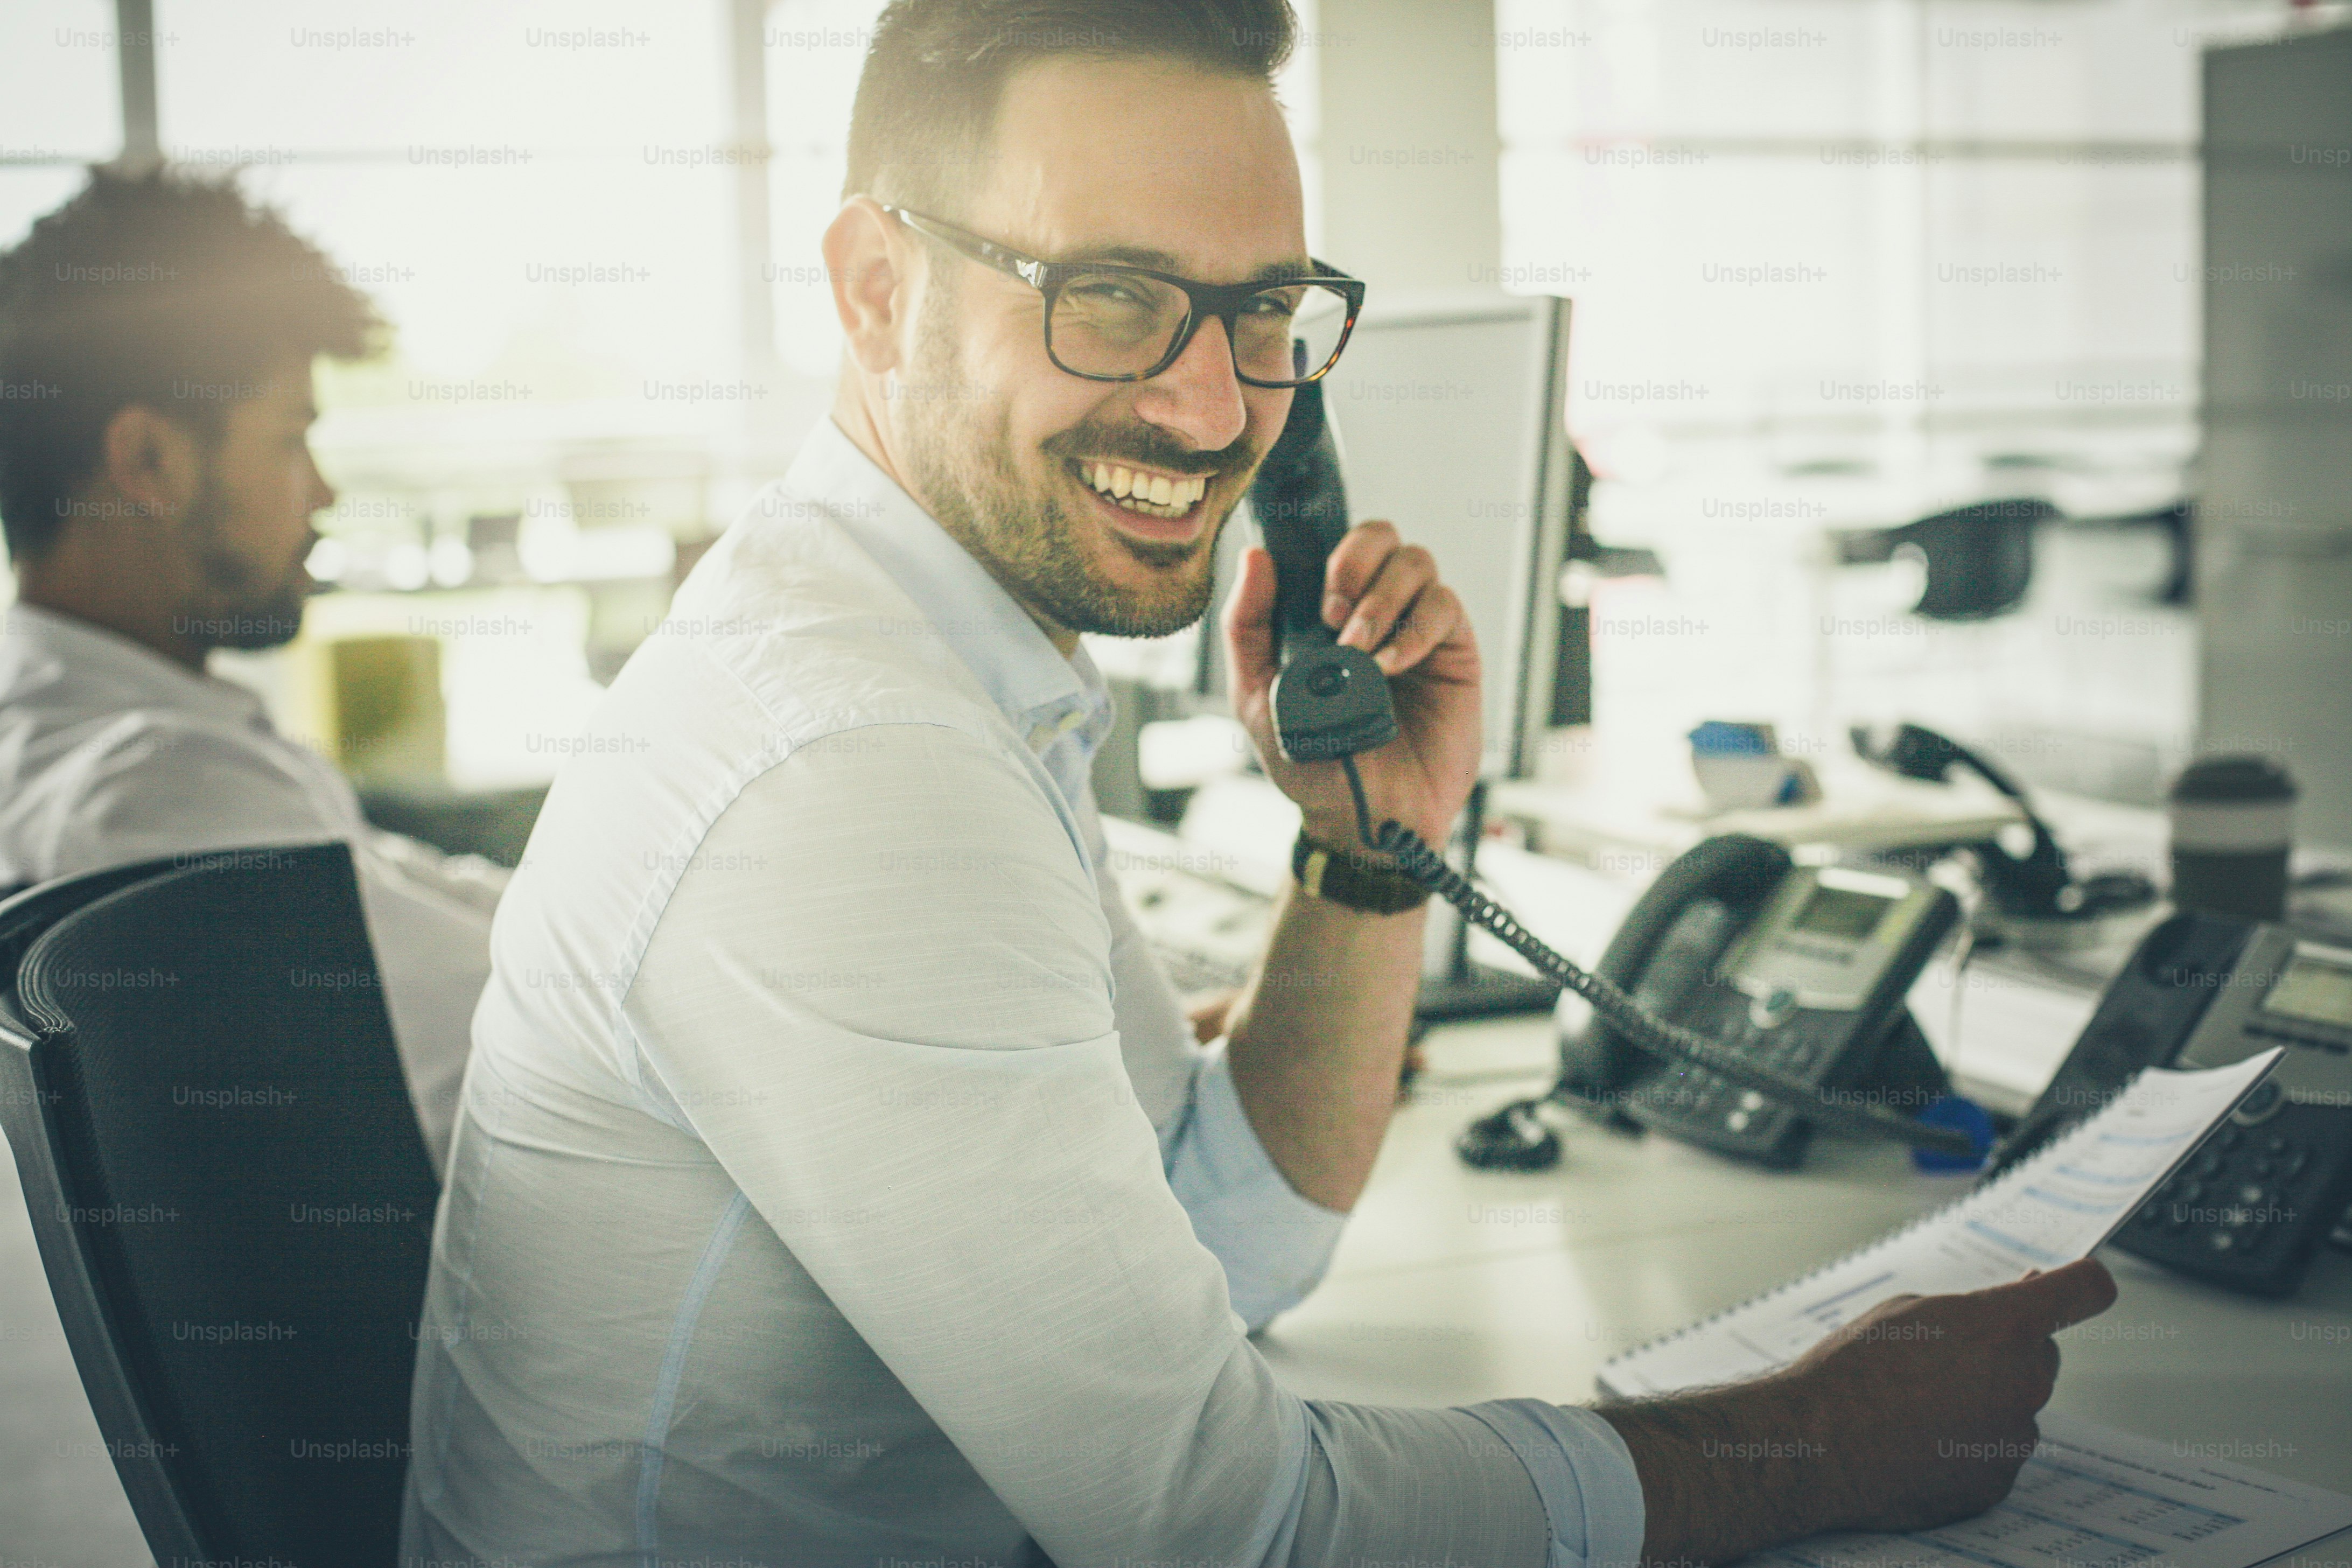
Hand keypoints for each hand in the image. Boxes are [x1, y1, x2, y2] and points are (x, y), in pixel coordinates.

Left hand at [1220, 521, 1481, 852]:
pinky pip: (1444, 608)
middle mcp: (1376, 609)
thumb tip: (1254, 557)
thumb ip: (1246, 627)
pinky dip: (1414, 630)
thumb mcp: (1256, 695)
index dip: (1327, 550)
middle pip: (1382, 535)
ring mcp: (1417, 628)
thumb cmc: (1310, 762)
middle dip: (1355, 561)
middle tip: (1333, 612)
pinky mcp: (1453, 653)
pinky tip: (1390, 666)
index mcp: (1329, 611)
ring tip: (1359, 651)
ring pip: (1416, 562)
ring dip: (1382, 599)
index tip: (1311, 596)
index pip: (1337, 544)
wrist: (1362, 818)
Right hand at [1782, 1258, 2119, 1532]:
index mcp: (2004, 1326)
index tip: (2081, 1284)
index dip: (2084, 1283)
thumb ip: (1971, 1310)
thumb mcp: (1907, 1312)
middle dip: (2006, 1352)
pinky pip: (1996, 1452)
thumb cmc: (1850, 1372)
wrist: (1816, 1448)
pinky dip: (1968, 1446)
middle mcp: (2024, 1382)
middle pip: (2041, 1355)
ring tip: (1917, 1406)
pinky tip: (1920, 1441)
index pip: (2085, 1290)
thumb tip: (2014, 1306)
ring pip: (2016, 1407)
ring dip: (1984, 1402)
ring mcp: (2015, 1438)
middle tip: (1947, 1358)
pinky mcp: (1998, 1483)